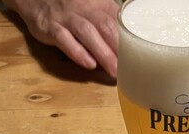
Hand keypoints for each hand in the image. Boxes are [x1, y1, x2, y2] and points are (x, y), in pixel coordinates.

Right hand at [4, 0, 119, 77]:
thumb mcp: (93, 7)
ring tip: (114, 71)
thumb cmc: (71, 6)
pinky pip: (64, 39)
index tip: (138, 58)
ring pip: (87, 33)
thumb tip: (130, 47)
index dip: (129, 40)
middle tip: (129, 69)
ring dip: (102, 53)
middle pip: (105, 26)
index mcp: (99, 3)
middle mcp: (84, 8)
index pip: (118, 22)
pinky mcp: (50, 27)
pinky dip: (78, 52)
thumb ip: (110, 22)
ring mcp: (67, 17)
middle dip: (118, 49)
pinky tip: (89, 64)